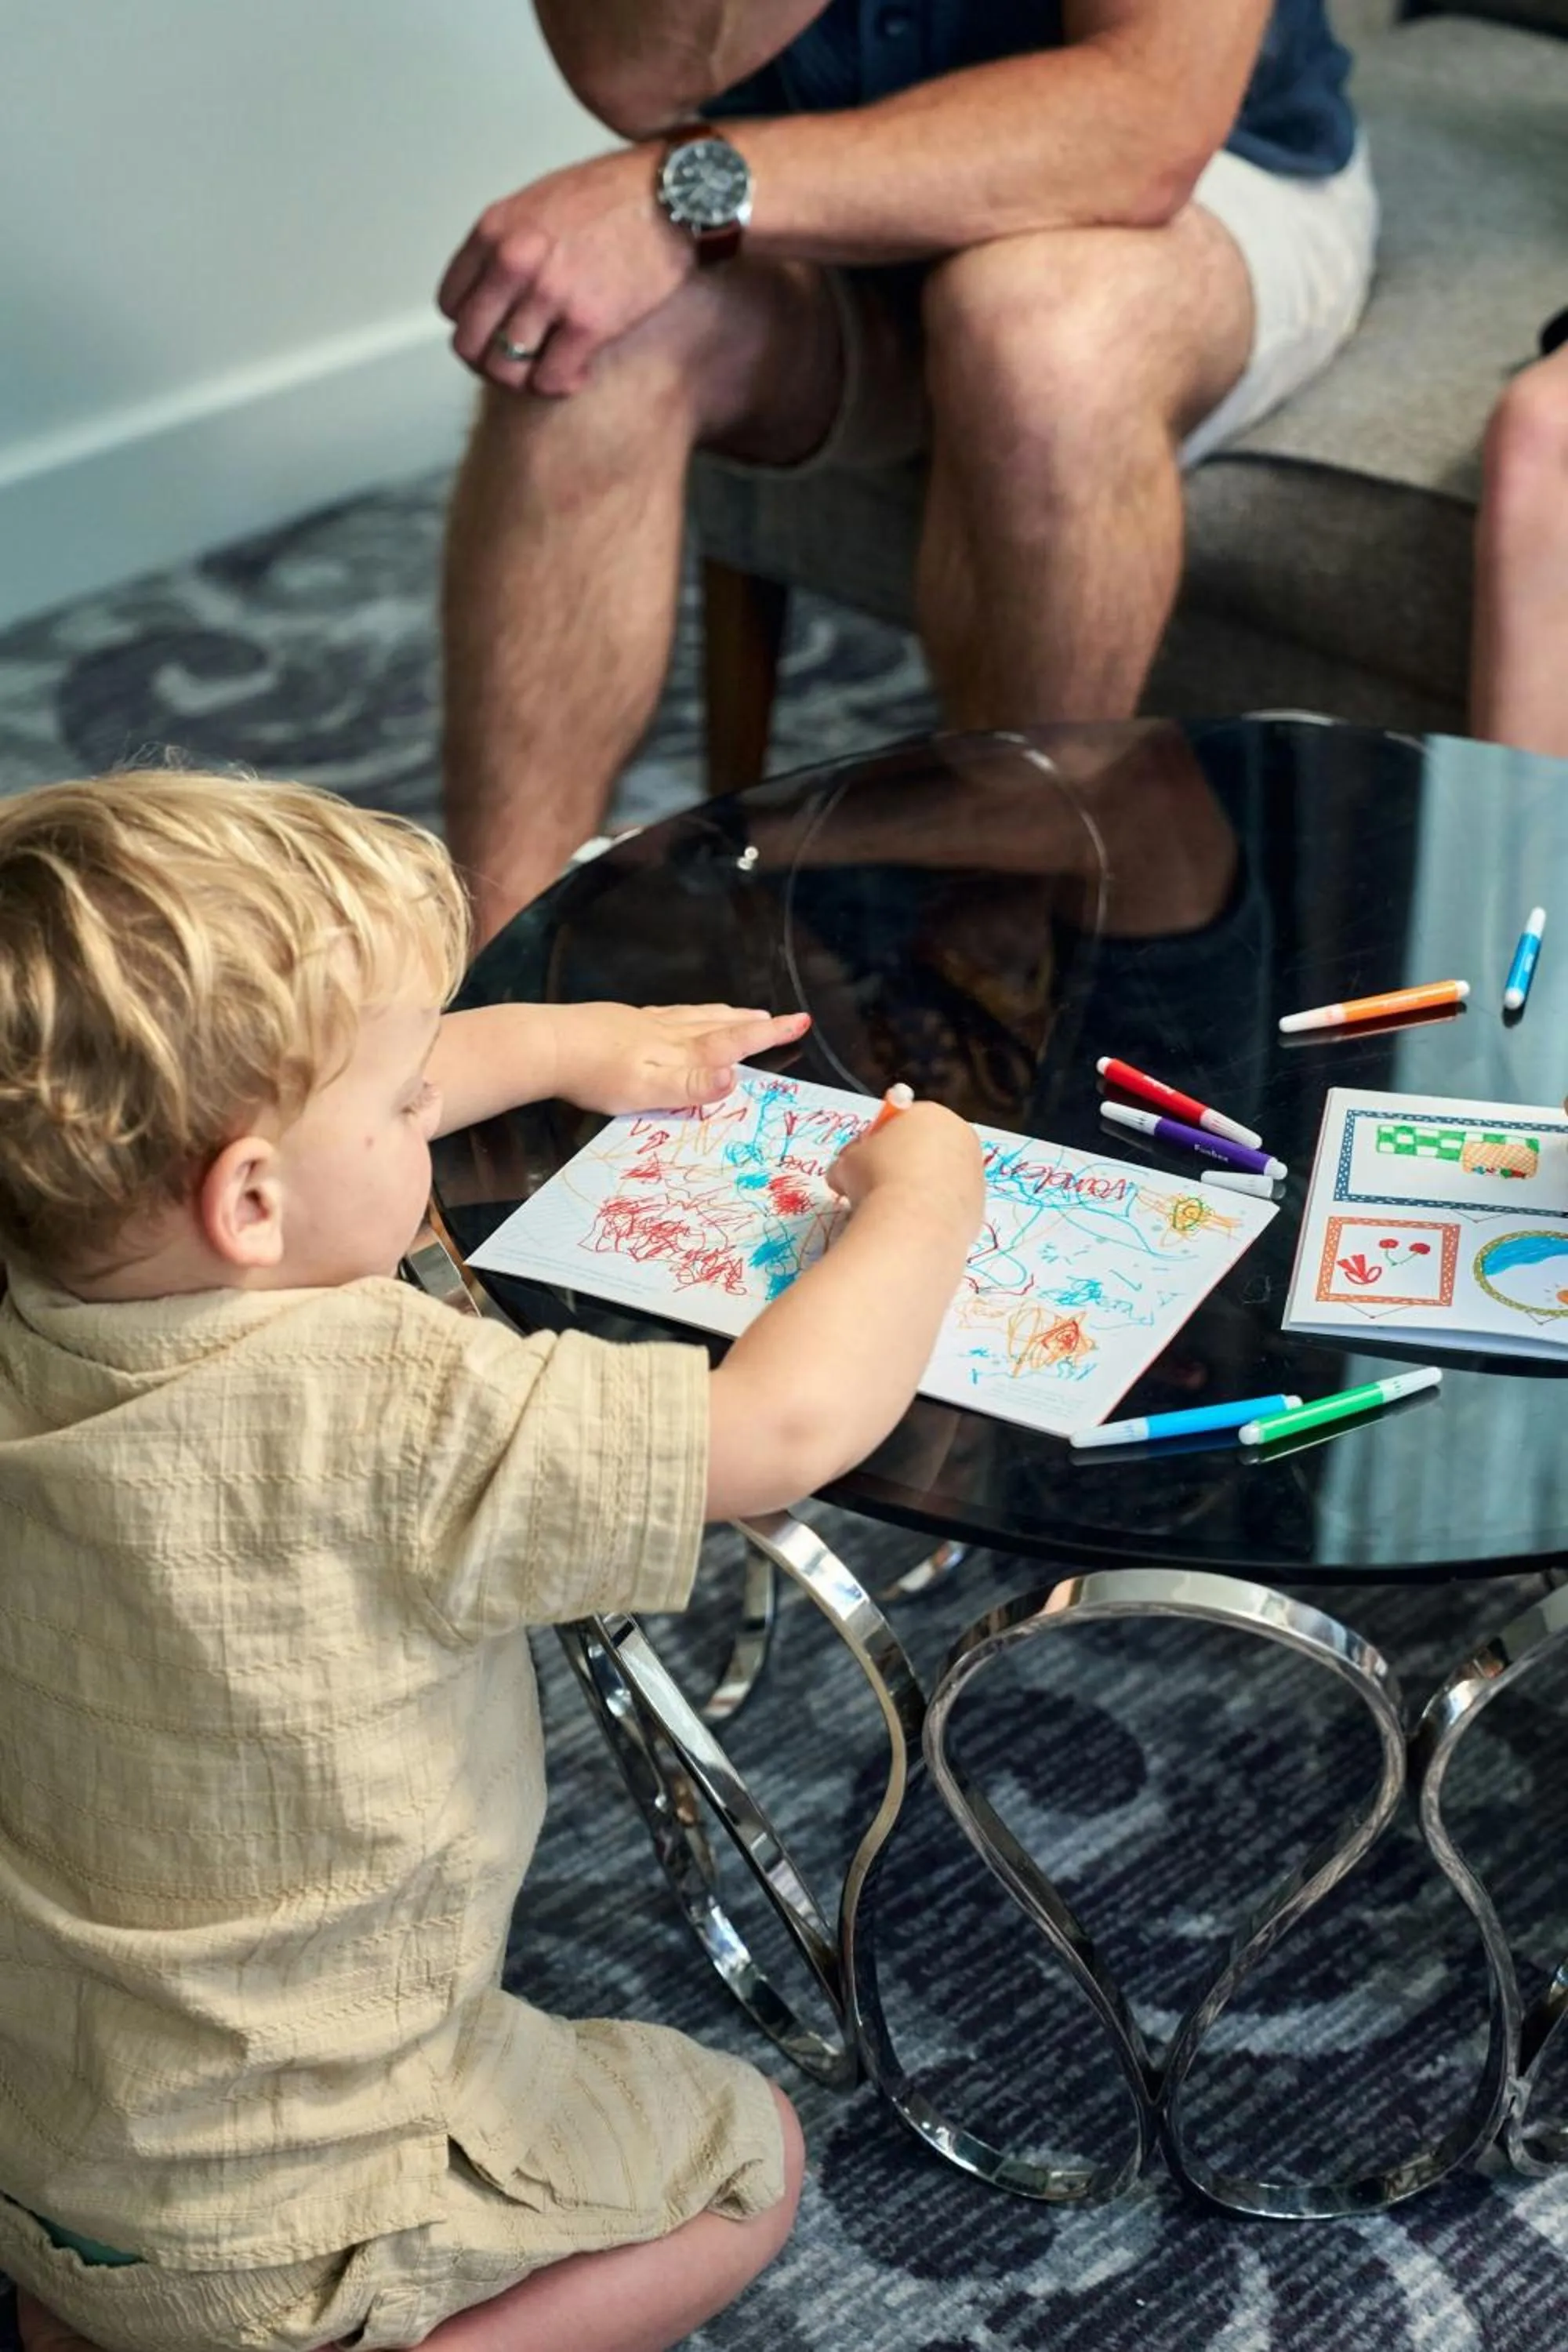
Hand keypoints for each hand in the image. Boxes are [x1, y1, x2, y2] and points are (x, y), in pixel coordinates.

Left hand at [437, 147, 693, 396]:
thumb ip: (509, 243)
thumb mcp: (541, 202)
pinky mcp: (588, 322)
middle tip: (520, 365)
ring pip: (505, 369)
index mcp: (494, 230)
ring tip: (551, 369)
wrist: (674, 193)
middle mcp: (513, 261)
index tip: (497, 333)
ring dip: (526, 380)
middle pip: (469, 344)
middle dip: (491, 363)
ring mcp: (548, 293)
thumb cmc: (614, 198)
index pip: (451, 304)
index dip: (473, 327)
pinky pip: (550, 379)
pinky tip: (579, 371)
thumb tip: (493, 289)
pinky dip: (561, 384)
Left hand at [553, 1002, 810, 1111]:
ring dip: (725, 1015)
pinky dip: (689, 1013)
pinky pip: (669, 1014)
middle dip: (754, 1023)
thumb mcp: (647, 1089)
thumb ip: (693, 1085)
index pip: (734, 1041)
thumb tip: (737, 1077)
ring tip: (742, 1013)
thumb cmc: (595, 1074)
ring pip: (695, 1016)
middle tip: (780, 1019)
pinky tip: (680, 1017)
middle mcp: (668, 1031)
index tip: (800, 1022)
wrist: (546, 1045)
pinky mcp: (621, 1021)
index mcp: (680, 1050)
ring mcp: (644, 1023)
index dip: (769, 1034)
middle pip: (719, 1023)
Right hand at [827, 1100, 984, 1223]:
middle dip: (903, 1165)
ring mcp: (974, 1174)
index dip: (879, 1141)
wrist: (911, 1225)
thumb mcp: (848, 1161)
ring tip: (892, 1212)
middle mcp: (961, 1138)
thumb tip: (844, 1175)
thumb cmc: (877, 1179)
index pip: (903, 1121)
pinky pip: (948, 1207)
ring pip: (940, 1179)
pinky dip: (932, 1215)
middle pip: (928, 1148)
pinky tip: (912, 1227)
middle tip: (874, 1187)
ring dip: (918, 1191)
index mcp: (931, 1114)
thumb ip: (851, 1161)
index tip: (863, 1162)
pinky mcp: (979, 1208)